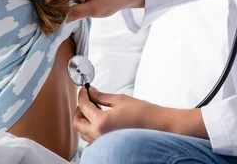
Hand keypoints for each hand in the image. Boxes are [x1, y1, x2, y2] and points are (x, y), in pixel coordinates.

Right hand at [44, 0, 144, 21]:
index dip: (47, 3)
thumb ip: (77, 12)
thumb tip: (61, 19)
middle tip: (50, 21)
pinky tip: (62, 18)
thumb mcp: (93, 9)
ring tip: (55, 22)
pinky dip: (61, 9)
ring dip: (55, 9)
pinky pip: (64, 0)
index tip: (49, 17)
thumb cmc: (109, 1)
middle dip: (49, 7)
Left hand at [74, 87, 207, 142]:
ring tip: (93, 108)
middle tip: (86, 99)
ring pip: (83, 133)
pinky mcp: (109, 146)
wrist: (159, 125)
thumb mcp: (120, 99)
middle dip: (79, 109)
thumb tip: (90, 91)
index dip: (82, 95)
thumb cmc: (143, 112)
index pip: (83, 106)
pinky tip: (99, 120)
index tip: (84, 89)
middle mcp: (99, 136)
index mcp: (101, 122)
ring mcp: (103, 143)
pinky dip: (91, 129)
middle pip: (78, 123)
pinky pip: (92, 140)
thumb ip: (101, 96)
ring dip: (84, 119)